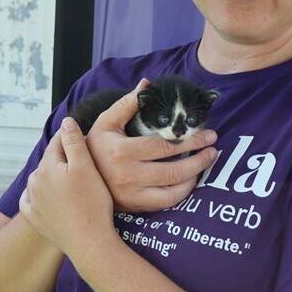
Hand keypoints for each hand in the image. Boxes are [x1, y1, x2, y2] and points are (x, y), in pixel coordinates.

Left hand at [19, 120, 115, 264]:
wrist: (89, 241)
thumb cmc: (92, 203)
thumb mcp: (86, 166)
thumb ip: (74, 141)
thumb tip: (66, 122)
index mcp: (48, 166)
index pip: (59, 142)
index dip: (73, 138)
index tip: (85, 139)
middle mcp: (35, 182)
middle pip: (50, 161)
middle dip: (63, 158)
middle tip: (82, 161)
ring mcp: (33, 201)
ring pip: (41, 180)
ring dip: (53, 175)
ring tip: (70, 179)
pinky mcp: (36, 218)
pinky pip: (32, 201)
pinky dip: (39, 196)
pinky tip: (48, 196)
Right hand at [85, 80, 217, 212]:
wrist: (78, 179)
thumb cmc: (94, 148)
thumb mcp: (105, 123)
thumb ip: (127, 103)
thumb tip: (147, 84)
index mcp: (122, 152)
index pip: (164, 147)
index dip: (190, 142)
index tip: (208, 135)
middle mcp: (128, 176)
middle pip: (173, 171)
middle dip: (199, 160)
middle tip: (213, 150)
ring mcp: (132, 194)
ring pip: (172, 191)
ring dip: (194, 178)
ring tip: (205, 164)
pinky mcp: (135, 207)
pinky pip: (165, 203)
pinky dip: (181, 194)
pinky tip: (190, 181)